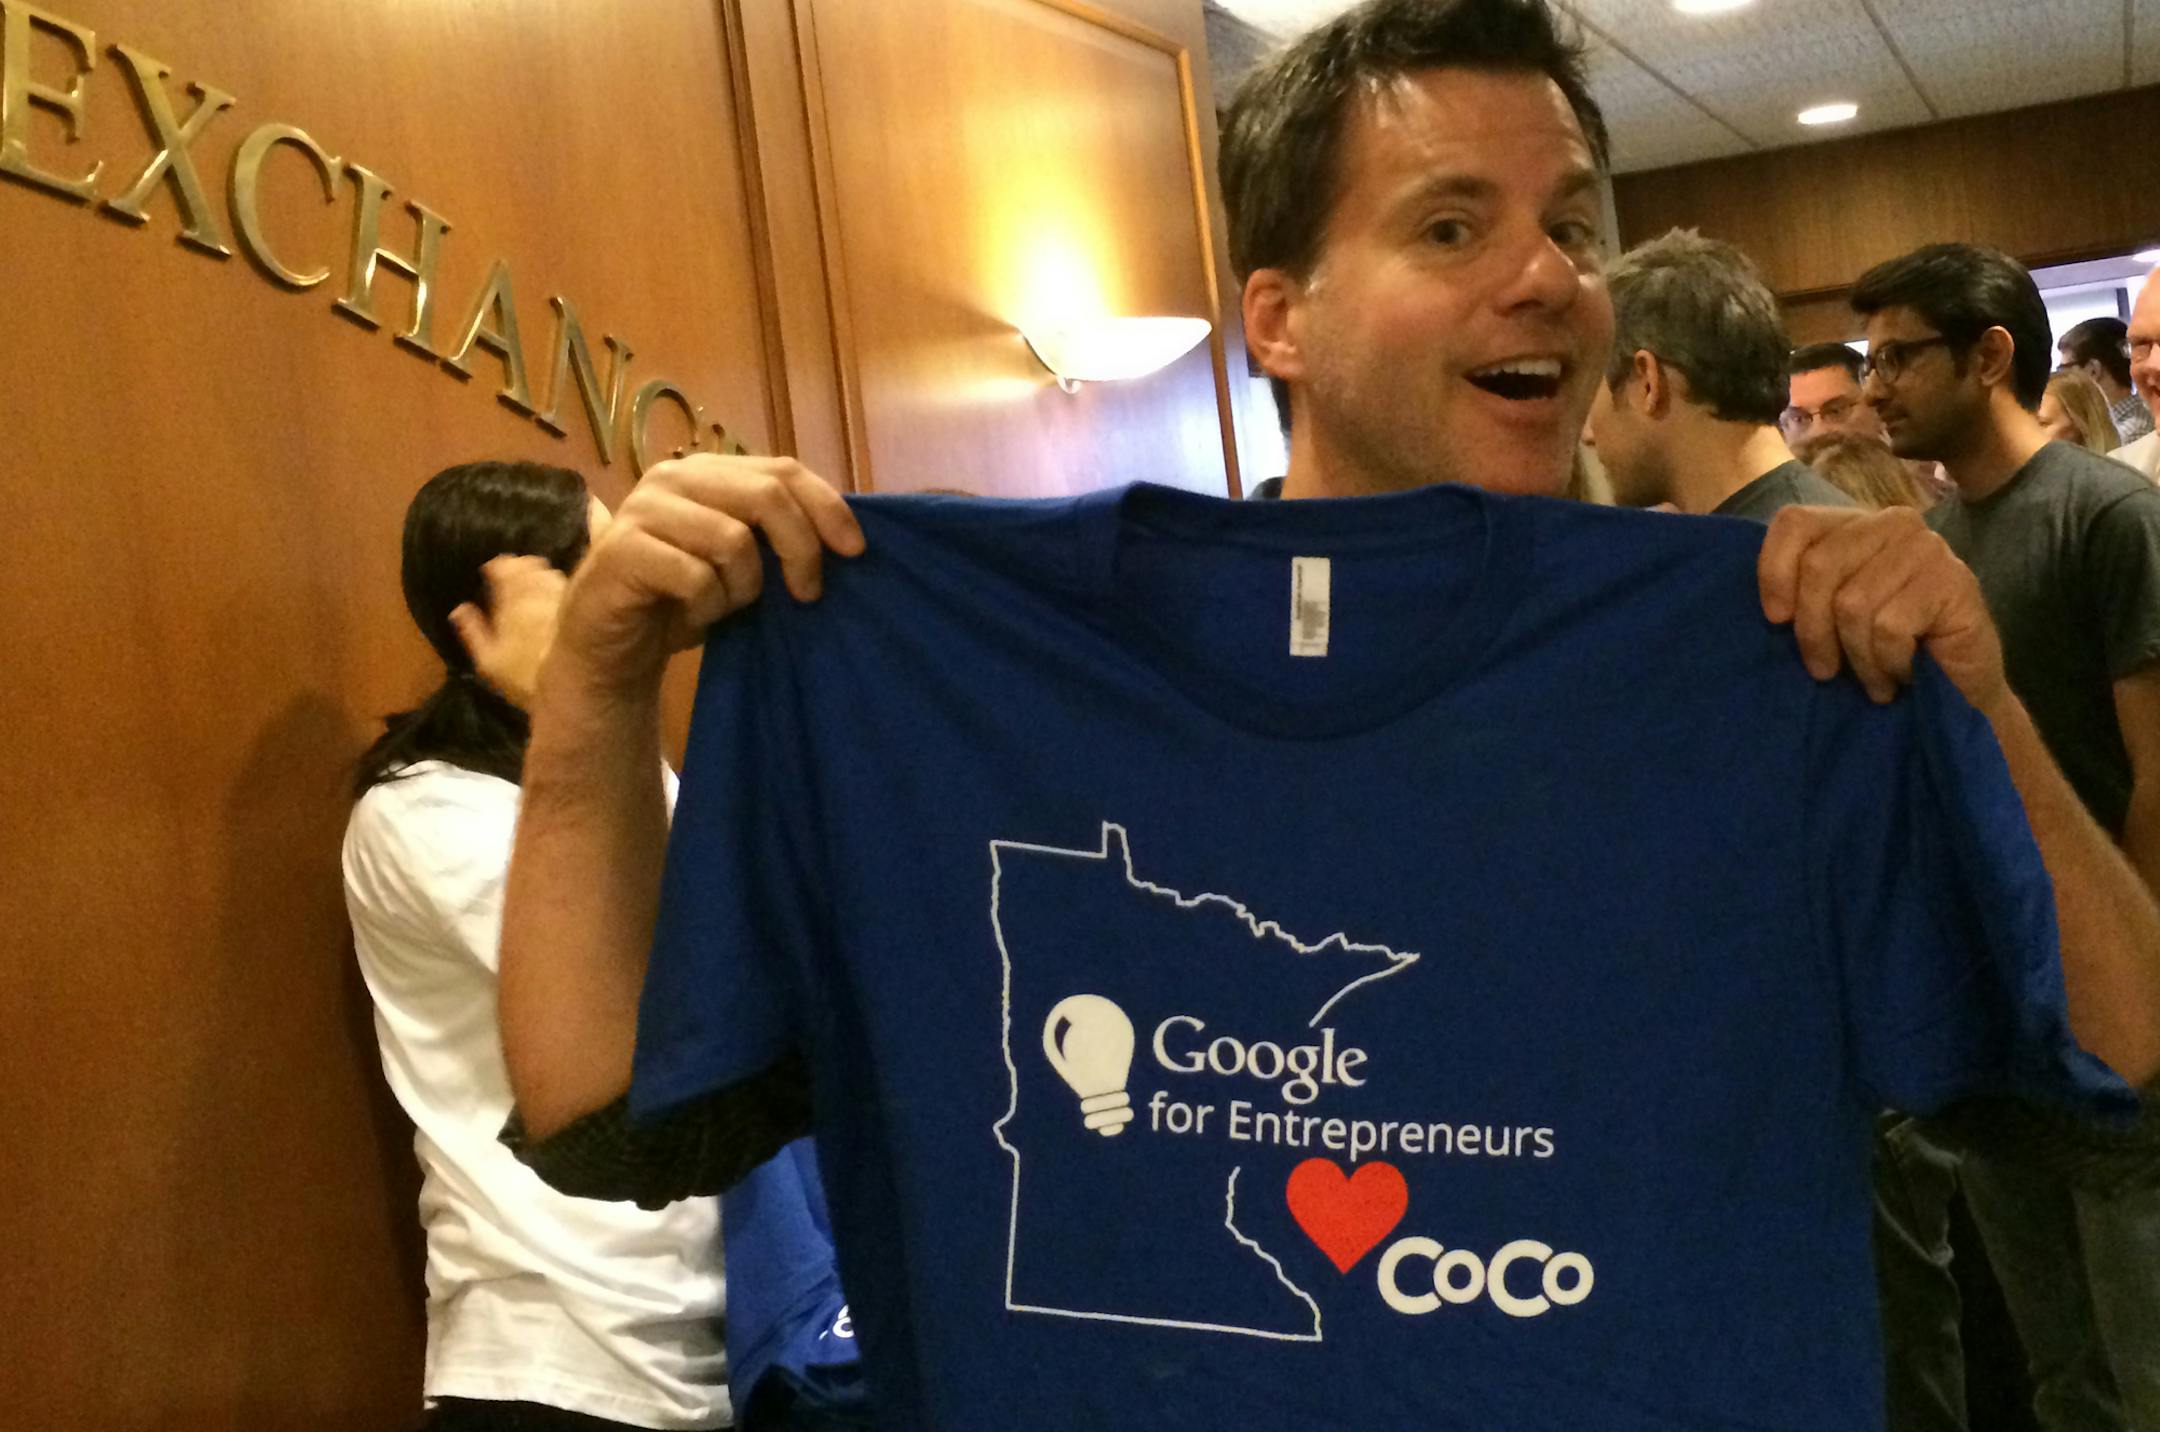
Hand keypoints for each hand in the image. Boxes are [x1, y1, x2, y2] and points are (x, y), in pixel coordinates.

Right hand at [449, 555, 566, 710]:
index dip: (498, 566)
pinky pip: (563, 585)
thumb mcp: (488, 661)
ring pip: (547, 574)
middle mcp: (535, 597)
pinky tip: (553, 583)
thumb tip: (459, 609)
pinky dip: (555, 580)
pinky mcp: (575, 608)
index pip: (503, 574)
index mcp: (510, 606)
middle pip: (527, 569)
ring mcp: (558, 601)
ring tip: (532, 571)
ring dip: (537, 570)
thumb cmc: (523, 676)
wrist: (569, 685)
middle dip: (518, 564)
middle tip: (513, 566)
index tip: (492, 567)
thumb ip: (472, 631)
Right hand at [547, 454, 864, 700]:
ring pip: (733, 540)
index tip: (855, 551)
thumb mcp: (740, 561)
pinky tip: (693, 615)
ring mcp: (643, 510)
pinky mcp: (622, 551)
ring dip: (743, 588)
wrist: (611, 647)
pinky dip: (708, 607)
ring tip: (726, 605)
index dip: (827, 507)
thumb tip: (846, 537)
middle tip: (807, 594)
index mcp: (706, 472)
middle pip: (766, 496)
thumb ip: (776, 534)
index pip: (782, 470)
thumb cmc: (682, 600)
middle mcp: (672, 478)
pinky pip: (696, 577)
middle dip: (801, 549)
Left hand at [1758, 505, 2006, 713]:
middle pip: (1819, 566)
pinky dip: (1887, 663)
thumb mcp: (1827, 619)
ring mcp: (1927, 548)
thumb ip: (1800, 594)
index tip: (1776, 621)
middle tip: (1825, 670)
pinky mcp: (1954, 582)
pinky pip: (1890, 627)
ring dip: (1856, 656)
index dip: (1774, 572)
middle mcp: (1893, 523)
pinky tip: (1902, 674)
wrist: (1957, 691)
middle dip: (1813, 630)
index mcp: (1855, 523)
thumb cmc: (1882, 654)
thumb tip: (1772, 607)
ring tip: (1872, 676)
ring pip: (1853, 603)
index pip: (1795, 522)